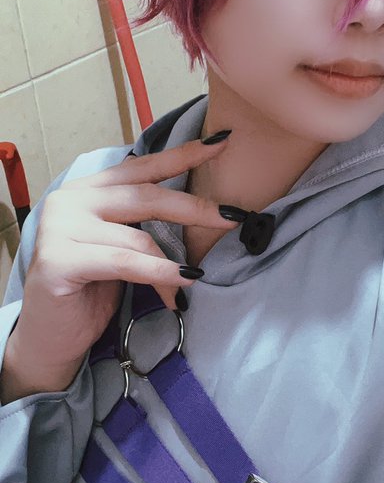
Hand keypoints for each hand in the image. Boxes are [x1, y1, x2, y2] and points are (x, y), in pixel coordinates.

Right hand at [6, 138, 237, 392]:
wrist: (50, 338)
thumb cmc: (90, 291)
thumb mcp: (119, 246)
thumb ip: (141, 221)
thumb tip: (200, 208)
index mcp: (86, 189)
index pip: (141, 167)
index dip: (182, 155)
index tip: (221, 143)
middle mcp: (69, 200)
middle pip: (145, 196)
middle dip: (194, 207)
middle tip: (233, 217)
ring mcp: (60, 228)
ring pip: (138, 236)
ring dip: (175, 260)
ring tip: (197, 277)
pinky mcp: (59, 261)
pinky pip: (124, 262)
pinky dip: (159, 271)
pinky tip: (184, 280)